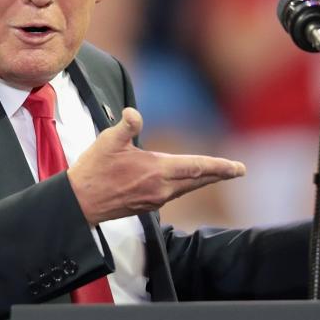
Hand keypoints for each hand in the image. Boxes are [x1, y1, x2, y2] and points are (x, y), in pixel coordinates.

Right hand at [68, 108, 245, 223]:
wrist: (80, 203)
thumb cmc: (93, 171)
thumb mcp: (108, 141)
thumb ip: (125, 126)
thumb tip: (133, 114)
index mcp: (157, 171)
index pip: (197, 167)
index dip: (220, 167)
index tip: (238, 168)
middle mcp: (161, 188)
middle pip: (198, 180)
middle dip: (219, 174)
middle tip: (238, 170)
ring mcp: (155, 199)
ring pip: (187, 188)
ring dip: (203, 180)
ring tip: (217, 174)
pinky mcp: (147, 206)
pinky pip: (174, 194)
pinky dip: (186, 186)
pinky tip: (186, 182)